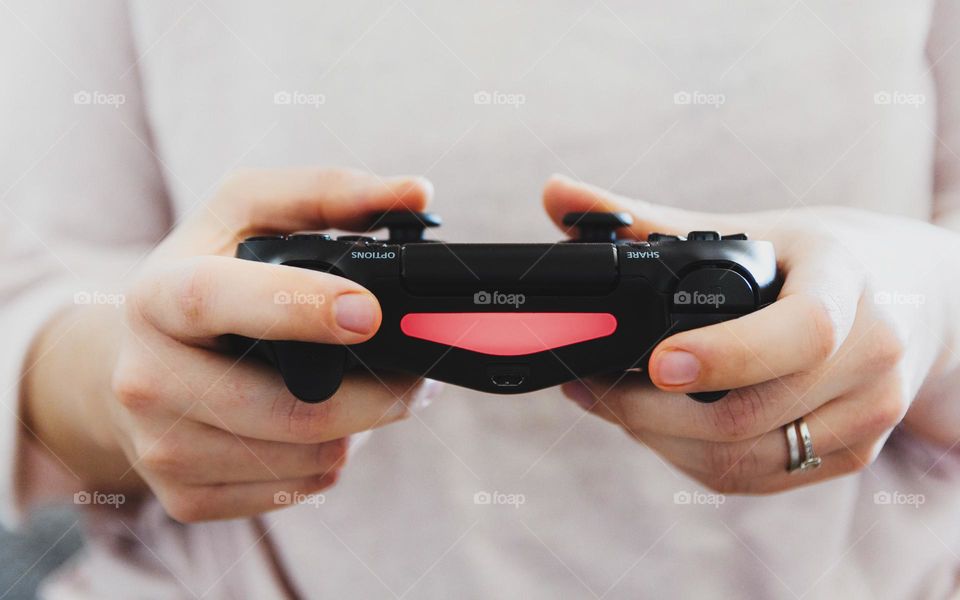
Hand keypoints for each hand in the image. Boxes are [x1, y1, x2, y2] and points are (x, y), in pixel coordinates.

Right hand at [26, 168, 439, 520]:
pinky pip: (300, 488)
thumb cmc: (203, 278)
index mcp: (156, 297)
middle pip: (294, 410)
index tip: (370, 313)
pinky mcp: (186, 498)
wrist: (132, 366)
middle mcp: (147, 380)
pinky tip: (324, 424)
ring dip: (363, 426)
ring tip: (363, 388)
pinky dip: (332, 457)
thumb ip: (329, 193)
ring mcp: (163, 449)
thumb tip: (415, 194)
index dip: (298, 307)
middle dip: (380, 393)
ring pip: (311, 457)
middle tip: (418, 370)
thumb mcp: (246, 213)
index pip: (217, 300)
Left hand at [543, 174, 957, 493]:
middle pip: (751, 415)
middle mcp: (873, 358)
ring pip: (745, 460)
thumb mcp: (751, 227)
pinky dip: (692, 460)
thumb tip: (554, 195)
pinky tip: (656, 428)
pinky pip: (757, 478)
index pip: (802, 332)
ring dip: (660, 441)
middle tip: (590, 385)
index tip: (656, 362)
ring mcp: (869, 416)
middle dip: (651, 411)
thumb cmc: (820, 258)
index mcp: (849, 286)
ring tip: (609, 404)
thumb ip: (648, 220)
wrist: (910, 297)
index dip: (726, 355)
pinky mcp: (854, 455)